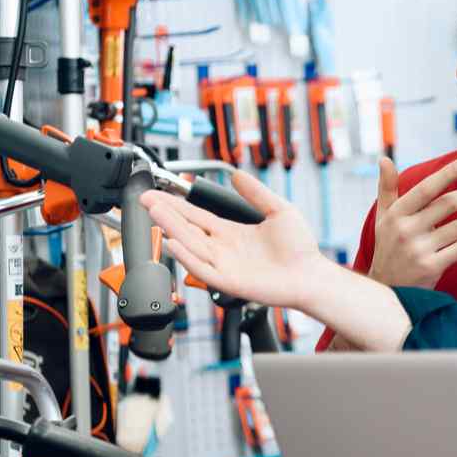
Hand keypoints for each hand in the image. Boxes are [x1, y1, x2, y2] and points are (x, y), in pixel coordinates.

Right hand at [141, 170, 322, 310]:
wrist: (311, 275)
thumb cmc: (299, 249)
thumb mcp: (279, 210)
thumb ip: (257, 193)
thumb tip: (238, 174)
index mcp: (231, 232)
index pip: (196, 216)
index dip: (176, 204)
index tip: (158, 193)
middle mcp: (223, 248)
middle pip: (187, 228)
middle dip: (165, 213)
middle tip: (146, 199)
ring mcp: (224, 265)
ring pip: (190, 245)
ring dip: (171, 229)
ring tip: (155, 213)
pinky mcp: (228, 281)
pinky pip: (202, 268)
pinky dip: (187, 256)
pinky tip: (174, 242)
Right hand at [367, 157, 456, 288]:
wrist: (387, 288)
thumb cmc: (388, 246)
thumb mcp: (384, 217)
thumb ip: (387, 188)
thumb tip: (385, 159)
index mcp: (396, 215)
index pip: (425, 189)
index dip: (446, 174)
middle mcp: (405, 231)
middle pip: (447, 204)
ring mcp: (418, 250)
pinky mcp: (431, 268)